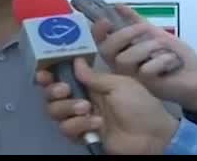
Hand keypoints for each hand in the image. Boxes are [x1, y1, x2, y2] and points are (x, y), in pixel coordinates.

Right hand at [37, 58, 178, 154]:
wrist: (152, 136)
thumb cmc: (140, 105)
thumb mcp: (120, 84)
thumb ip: (94, 76)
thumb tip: (75, 61)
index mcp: (92, 84)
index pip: (65, 75)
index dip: (51, 73)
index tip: (44, 72)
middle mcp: (82, 99)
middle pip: (52, 94)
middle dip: (53, 90)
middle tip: (64, 90)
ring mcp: (81, 118)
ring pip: (55, 112)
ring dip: (67, 108)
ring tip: (87, 109)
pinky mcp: (82, 136)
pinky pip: (67, 129)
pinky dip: (79, 125)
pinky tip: (96, 124)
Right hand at [93, 4, 196, 111]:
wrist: (195, 76)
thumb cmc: (174, 56)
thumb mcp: (155, 33)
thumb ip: (136, 21)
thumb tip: (118, 6)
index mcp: (124, 53)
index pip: (101, 42)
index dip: (98, 31)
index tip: (106, 20)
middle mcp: (123, 67)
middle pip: (107, 50)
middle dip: (124, 34)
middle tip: (144, 27)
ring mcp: (133, 79)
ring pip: (125, 59)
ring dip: (148, 47)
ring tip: (165, 49)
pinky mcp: (146, 87)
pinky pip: (146, 69)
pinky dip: (163, 60)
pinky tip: (172, 63)